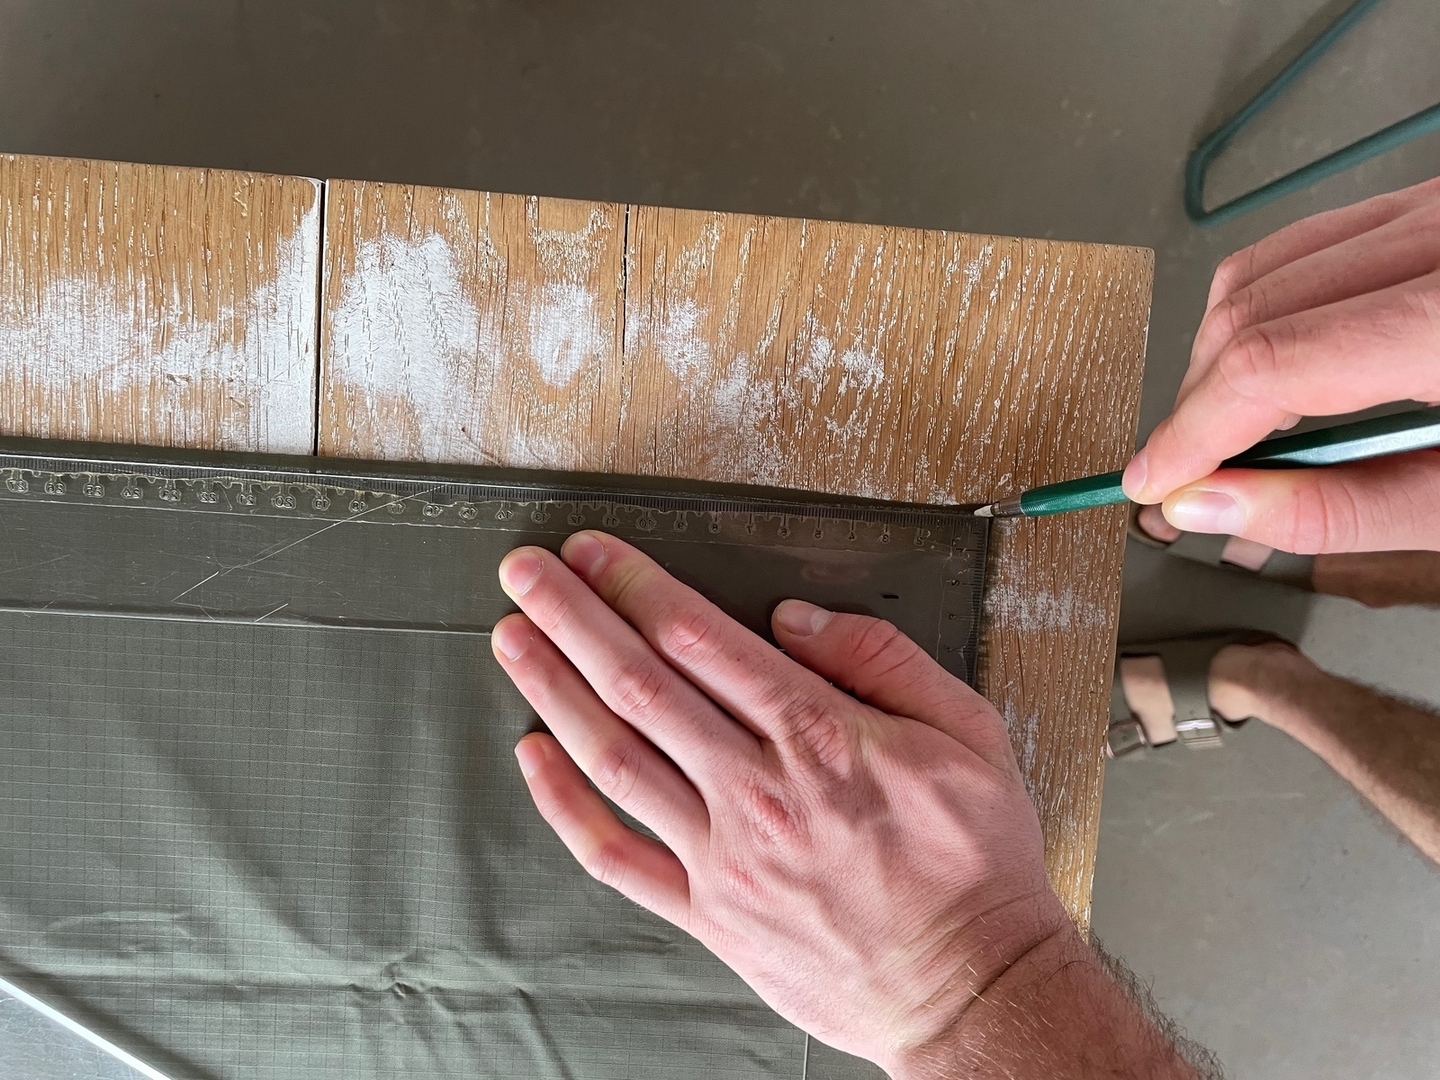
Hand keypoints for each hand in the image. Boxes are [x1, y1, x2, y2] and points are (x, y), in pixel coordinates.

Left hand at [490, 531, 1068, 1074]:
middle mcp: (758, 791)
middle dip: (574, 617)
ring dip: (554, 691)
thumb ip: (881, 660)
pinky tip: (532, 758)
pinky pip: (616, 856)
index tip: (595, 553)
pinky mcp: (709, 914)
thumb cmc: (975, 865)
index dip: (636, 585)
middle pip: (641, 685)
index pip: (701, 639)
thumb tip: (795, 619)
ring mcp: (724, 857)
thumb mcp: (968, 732)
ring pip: (615, 758)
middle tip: (527, 573)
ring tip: (513, 640)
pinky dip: (564, 805)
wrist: (973, 989)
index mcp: (818, 737)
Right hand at [1123, 175, 1439, 553]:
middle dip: (1199, 403)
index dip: (1190, 431)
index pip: (1268, 364)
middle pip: (1251, 310)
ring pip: (1265, 269)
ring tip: (1233, 439)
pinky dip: (1268, 311)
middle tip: (1188, 480)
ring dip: (1223, 358)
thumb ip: (1341, 508)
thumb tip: (1217, 504)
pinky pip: (1309, 245)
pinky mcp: (1438, 203)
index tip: (1154, 482)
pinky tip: (1279, 376)